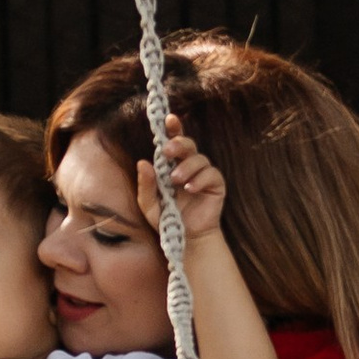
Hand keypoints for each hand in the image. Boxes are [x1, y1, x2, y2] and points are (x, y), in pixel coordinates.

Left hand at [134, 116, 227, 244]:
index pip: (173, 142)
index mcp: (172, 165)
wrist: (186, 239)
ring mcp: (204, 175)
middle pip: (188, 144)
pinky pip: (212, 174)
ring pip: (200, 158)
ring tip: (176, 180)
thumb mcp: (149, 204)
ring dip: (187, 166)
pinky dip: (200, 179)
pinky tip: (190, 189)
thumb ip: (146, 185)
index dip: (173, 128)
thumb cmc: (167, 219)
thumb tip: (142, 162)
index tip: (168, 119)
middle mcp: (189, 166)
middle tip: (168, 151)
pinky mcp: (216, 185)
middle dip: (178, 143)